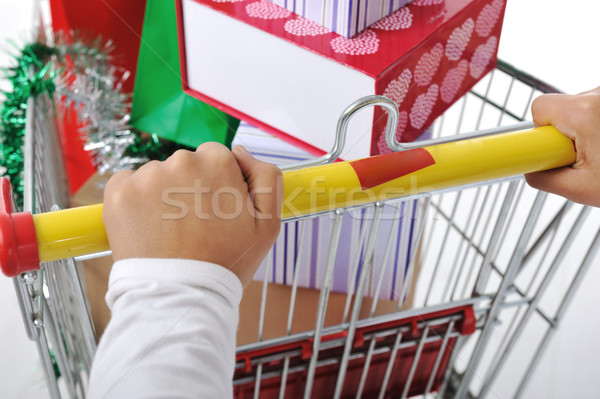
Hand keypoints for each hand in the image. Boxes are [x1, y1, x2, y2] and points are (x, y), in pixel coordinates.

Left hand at [102, 143, 282, 285]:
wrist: (180, 296)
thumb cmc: (227, 263)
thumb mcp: (269, 224)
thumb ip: (267, 178)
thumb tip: (240, 151)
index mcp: (219, 163)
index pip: (216, 157)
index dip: (217, 185)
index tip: (214, 211)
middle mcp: (182, 161)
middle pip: (186, 165)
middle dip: (189, 188)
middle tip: (194, 226)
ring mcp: (148, 176)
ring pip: (157, 177)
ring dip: (162, 196)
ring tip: (170, 232)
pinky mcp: (119, 192)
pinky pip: (128, 185)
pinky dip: (135, 202)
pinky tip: (147, 228)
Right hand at [525, 87, 599, 206]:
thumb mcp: (583, 188)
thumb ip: (545, 178)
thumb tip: (529, 170)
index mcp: (585, 113)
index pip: (541, 108)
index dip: (541, 132)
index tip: (551, 149)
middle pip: (563, 107)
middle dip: (567, 133)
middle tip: (588, 157)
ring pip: (583, 107)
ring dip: (588, 130)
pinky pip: (598, 108)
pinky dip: (599, 125)